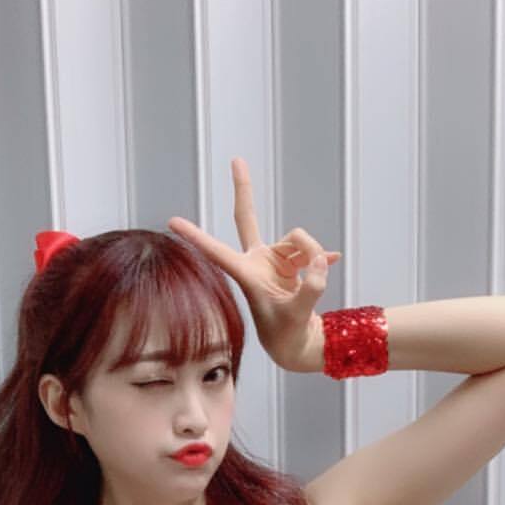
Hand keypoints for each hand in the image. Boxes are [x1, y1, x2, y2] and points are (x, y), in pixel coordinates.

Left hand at [167, 156, 340, 372]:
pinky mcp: (290, 263)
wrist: (294, 344)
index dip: (196, 236)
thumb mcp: (299, 315)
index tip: (172, 221)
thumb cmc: (288, 334)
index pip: (217, 252)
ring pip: (297, 241)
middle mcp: (256, 262)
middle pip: (248, 217)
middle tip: (236, 160)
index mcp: (246, 276)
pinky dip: (320, 258)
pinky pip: (310, 251)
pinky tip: (333, 259)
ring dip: (312, 254)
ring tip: (317, 277)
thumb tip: (321, 260)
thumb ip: (311, 287)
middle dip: (244, 188)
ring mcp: (273, 260)